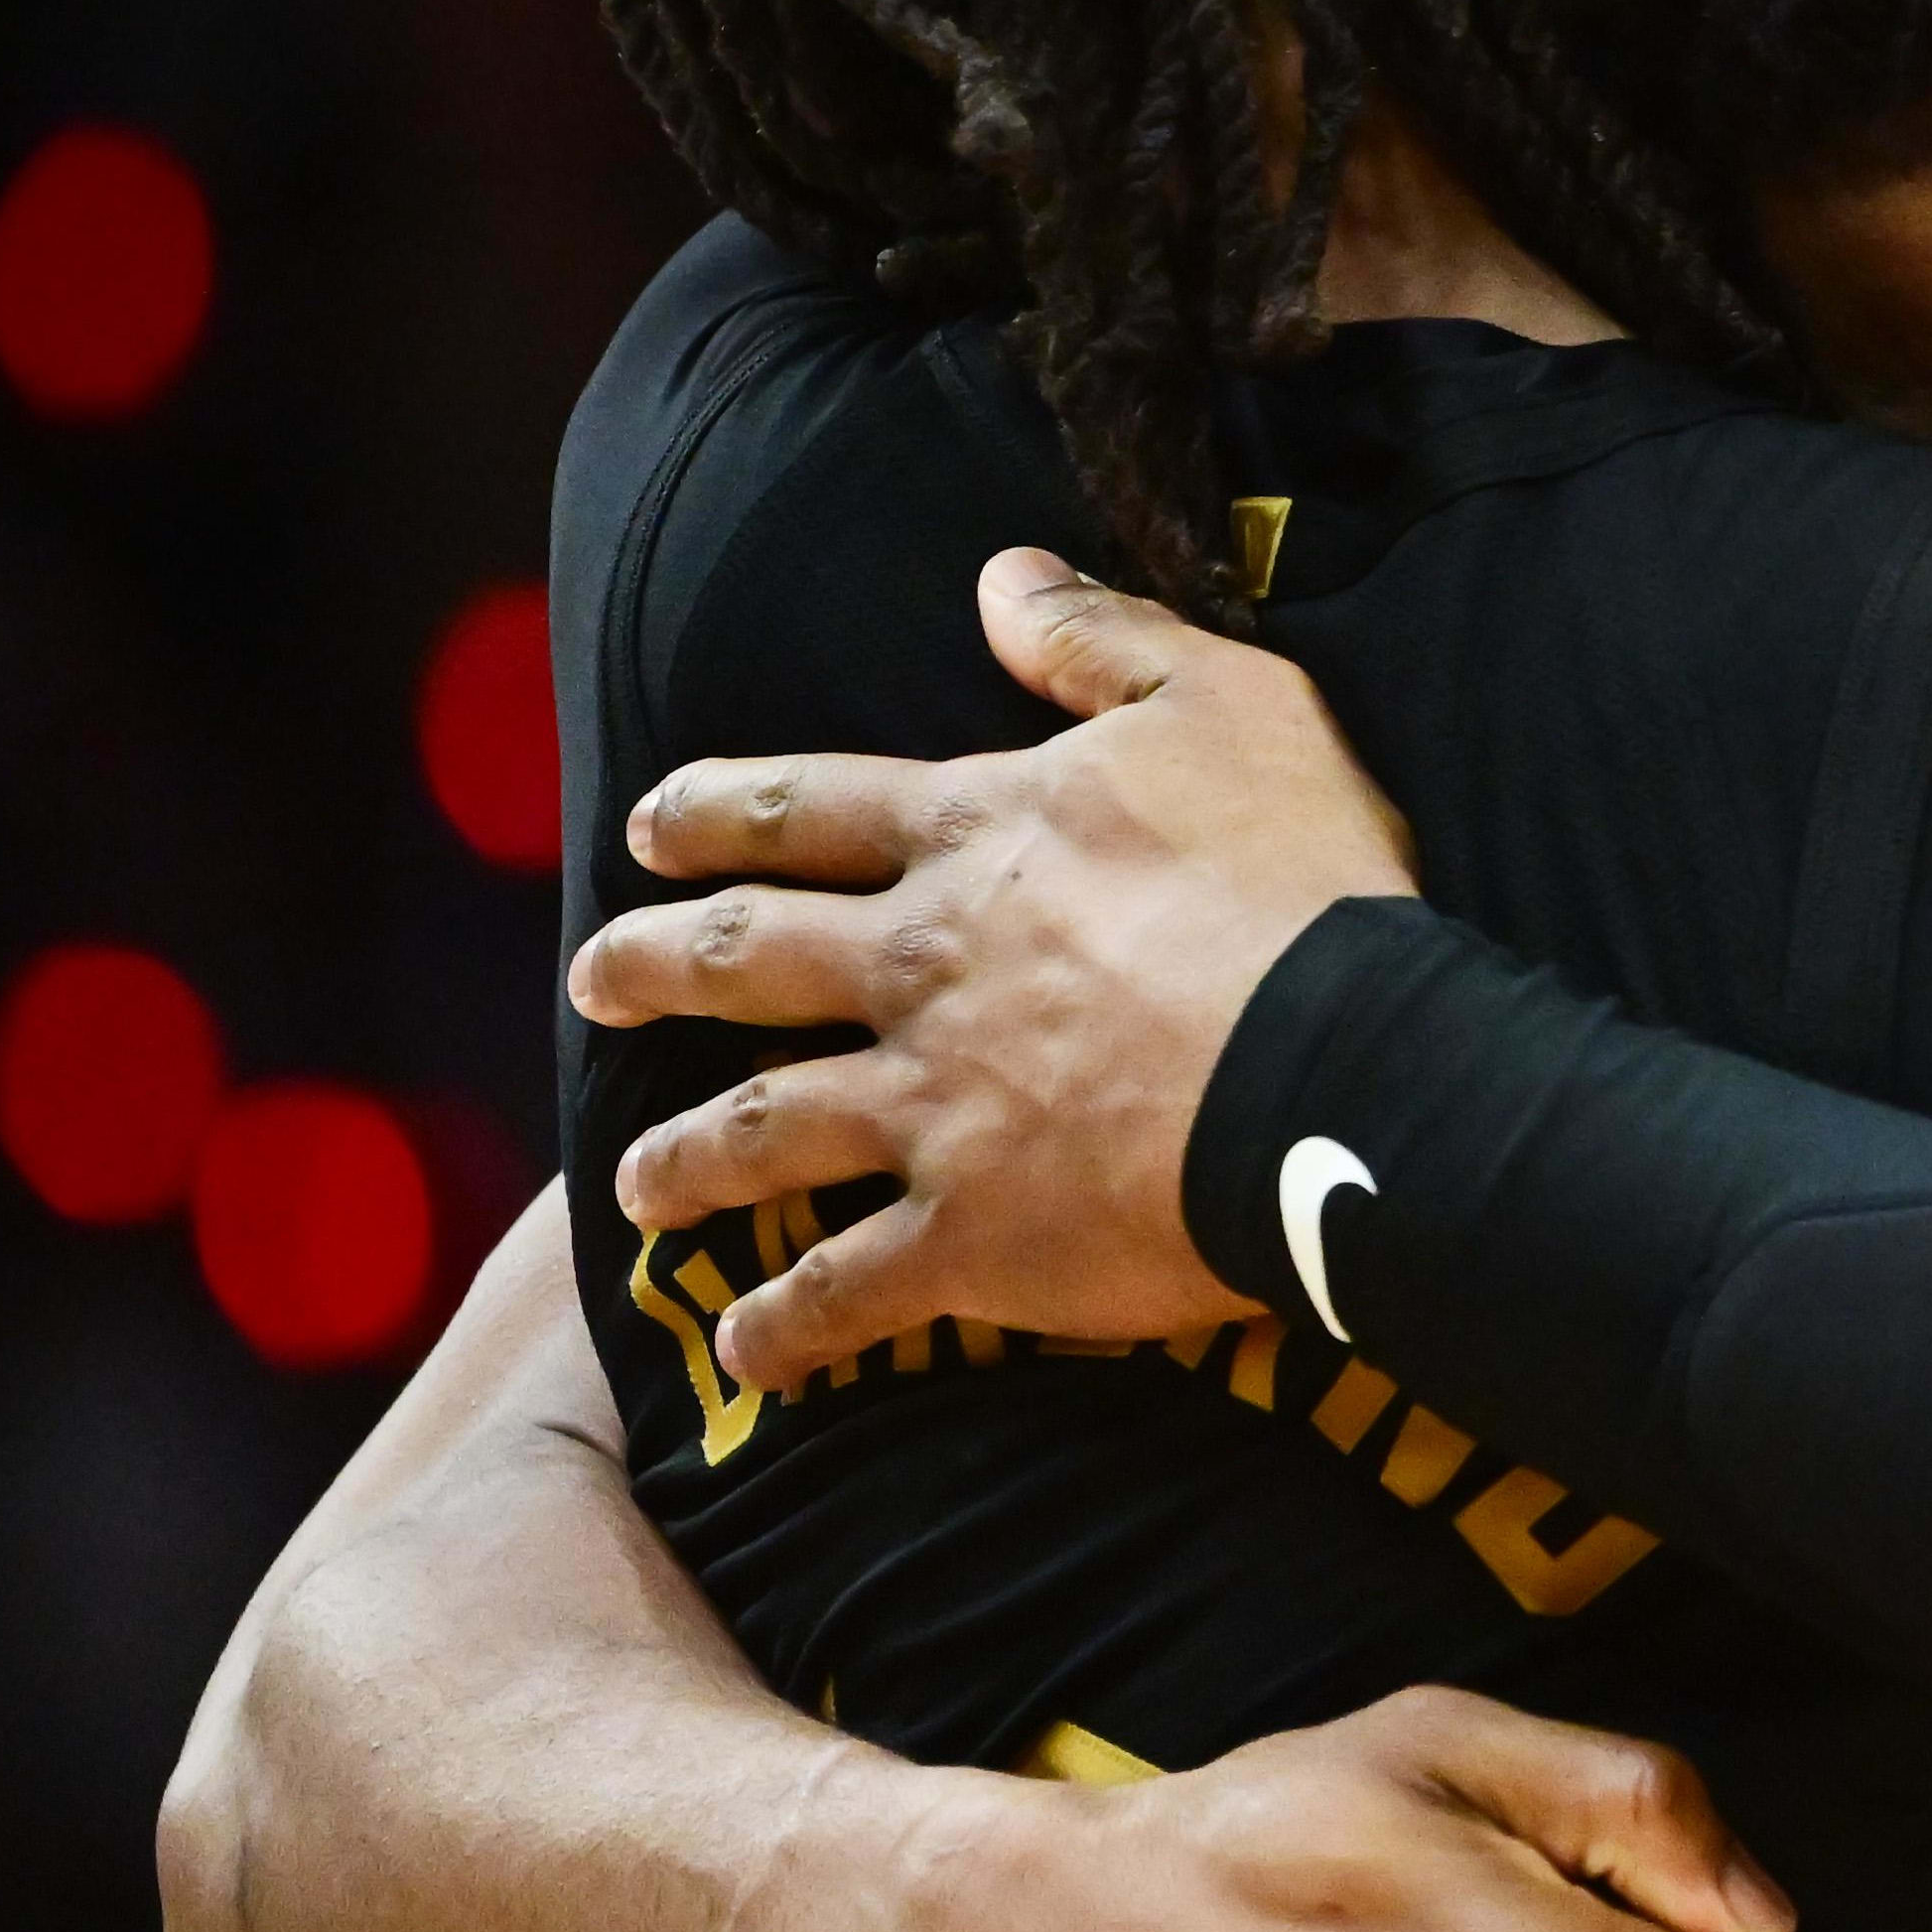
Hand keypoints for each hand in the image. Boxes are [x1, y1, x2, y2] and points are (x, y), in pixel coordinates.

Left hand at [573, 549, 1393, 1381]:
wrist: (1340, 1070)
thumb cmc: (1303, 882)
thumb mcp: (1227, 705)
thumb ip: (1102, 640)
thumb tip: (1000, 576)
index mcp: (976, 841)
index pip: (811, 809)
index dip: (719, 810)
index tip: (649, 824)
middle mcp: (921, 970)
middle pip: (746, 961)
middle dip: (653, 967)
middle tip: (591, 981)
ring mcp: (932, 1108)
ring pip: (765, 1130)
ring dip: (687, 1162)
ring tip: (636, 1189)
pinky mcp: (972, 1235)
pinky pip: (848, 1291)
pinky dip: (787, 1328)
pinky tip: (738, 1356)